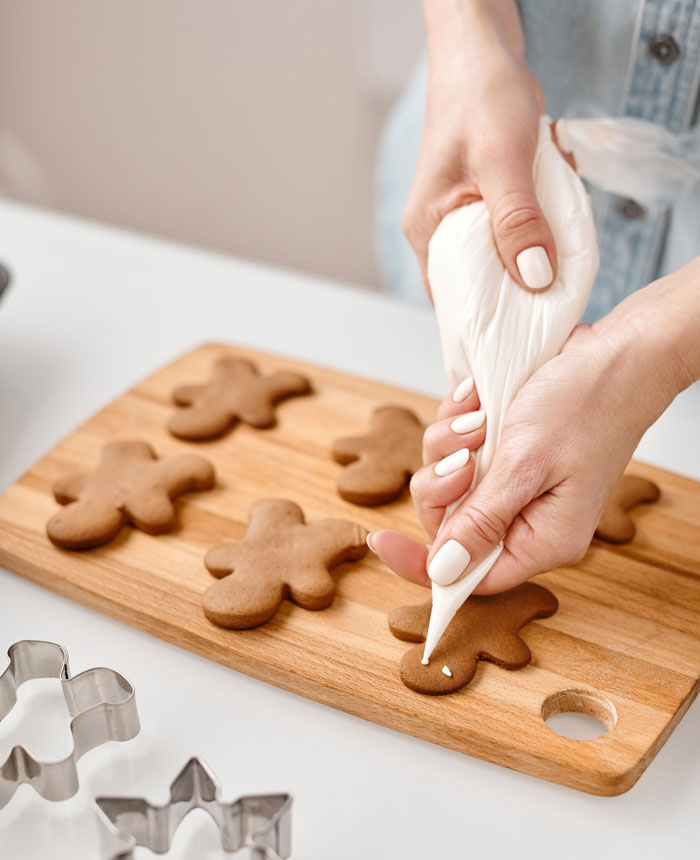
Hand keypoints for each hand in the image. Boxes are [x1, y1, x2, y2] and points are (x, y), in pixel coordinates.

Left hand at [370, 260, 699, 591]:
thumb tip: (443, 570)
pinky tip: (478, 399)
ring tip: (480, 417)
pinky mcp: (504, 452)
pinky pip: (455, 448)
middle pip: (449, 524)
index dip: (422, 564)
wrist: (616, 351)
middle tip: (462, 453)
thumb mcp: (527, 465)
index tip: (380, 539)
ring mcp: (515, 484)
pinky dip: (457, 423)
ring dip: (449, 444)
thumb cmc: (588, 404)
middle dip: (440, 483)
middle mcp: (527, 519)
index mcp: (544, 540)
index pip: (470, 576)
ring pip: (446, 482)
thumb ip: (482, 520)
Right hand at [403, 3, 555, 293]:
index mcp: (427, 229)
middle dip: (526, 264)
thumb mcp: (503, 162)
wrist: (483, 50)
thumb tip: (534, 277)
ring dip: (539, 230)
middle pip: (487, 279)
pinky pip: (521, 223)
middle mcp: (440, 229)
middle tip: (554, 245)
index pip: (455, 299)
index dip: (491, 319)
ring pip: (510, 249)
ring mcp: (463, 214)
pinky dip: (543, 209)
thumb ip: (518, 221)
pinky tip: (548, 176)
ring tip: (547, 188)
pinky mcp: (487, 199)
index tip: (530, 326)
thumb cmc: (479, 98)